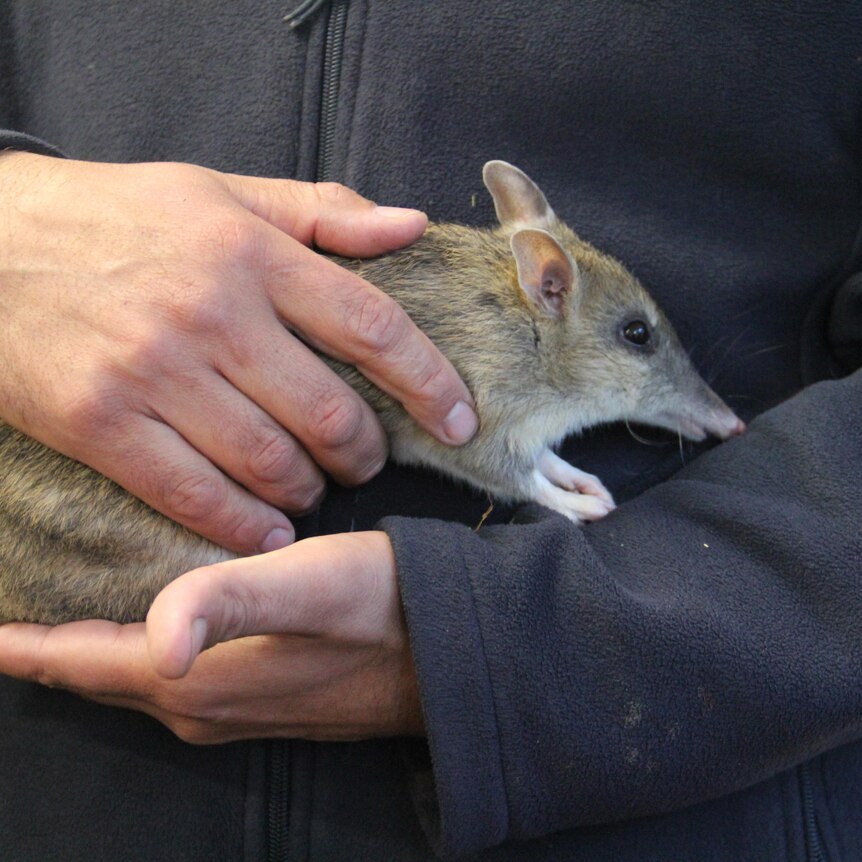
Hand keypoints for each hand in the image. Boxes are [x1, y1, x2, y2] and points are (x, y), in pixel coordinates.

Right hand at [0, 152, 477, 552]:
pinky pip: (194, 495)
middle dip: (366, 453)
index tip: (459, 422)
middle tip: (367, 460)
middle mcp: (212, 314)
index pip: (372, 326)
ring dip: (309, 492)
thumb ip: (321, 212)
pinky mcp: (101, 423)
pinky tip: (267, 531)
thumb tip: (410, 226)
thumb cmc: (116, 215)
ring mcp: (154, 372)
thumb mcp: (220, 191)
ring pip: (270, 463)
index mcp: (253, 254)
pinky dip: (243, 526)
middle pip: (330, 413)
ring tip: (314, 489)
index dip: (430, 382)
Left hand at [0, 532, 422, 741]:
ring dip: (91, 652)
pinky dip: (142, 656)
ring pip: (134, 680)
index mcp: (196, 681)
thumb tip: (154, 643)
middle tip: (11, 609)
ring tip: (63, 613)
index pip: (77, 665)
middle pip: (96, 680)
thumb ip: (229, 602)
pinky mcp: (266, 698)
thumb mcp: (308, 586)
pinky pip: (175, 681)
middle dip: (46, 650)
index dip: (19, 647)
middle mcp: (203, 706)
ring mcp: (236, 709)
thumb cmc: (383, 608)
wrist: (454, 655)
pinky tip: (150, 626)